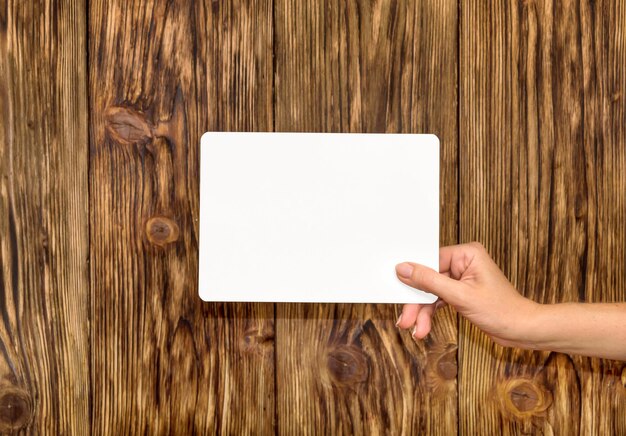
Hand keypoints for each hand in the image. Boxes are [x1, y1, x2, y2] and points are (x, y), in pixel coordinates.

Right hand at [395, 242, 538, 347]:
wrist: (522, 331)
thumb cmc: (502, 310)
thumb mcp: (461, 296)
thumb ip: (430, 281)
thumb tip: (404, 268)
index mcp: (467, 254)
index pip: (430, 261)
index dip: (414, 278)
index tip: (399, 292)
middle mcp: (463, 262)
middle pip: (428, 279)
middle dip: (417, 302)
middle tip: (405, 319)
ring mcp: (461, 278)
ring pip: (431, 292)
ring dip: (422, 311)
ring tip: (416, 329)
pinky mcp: (460, 292)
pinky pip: (438, 299)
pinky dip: (430, 313)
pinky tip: (423, 326)